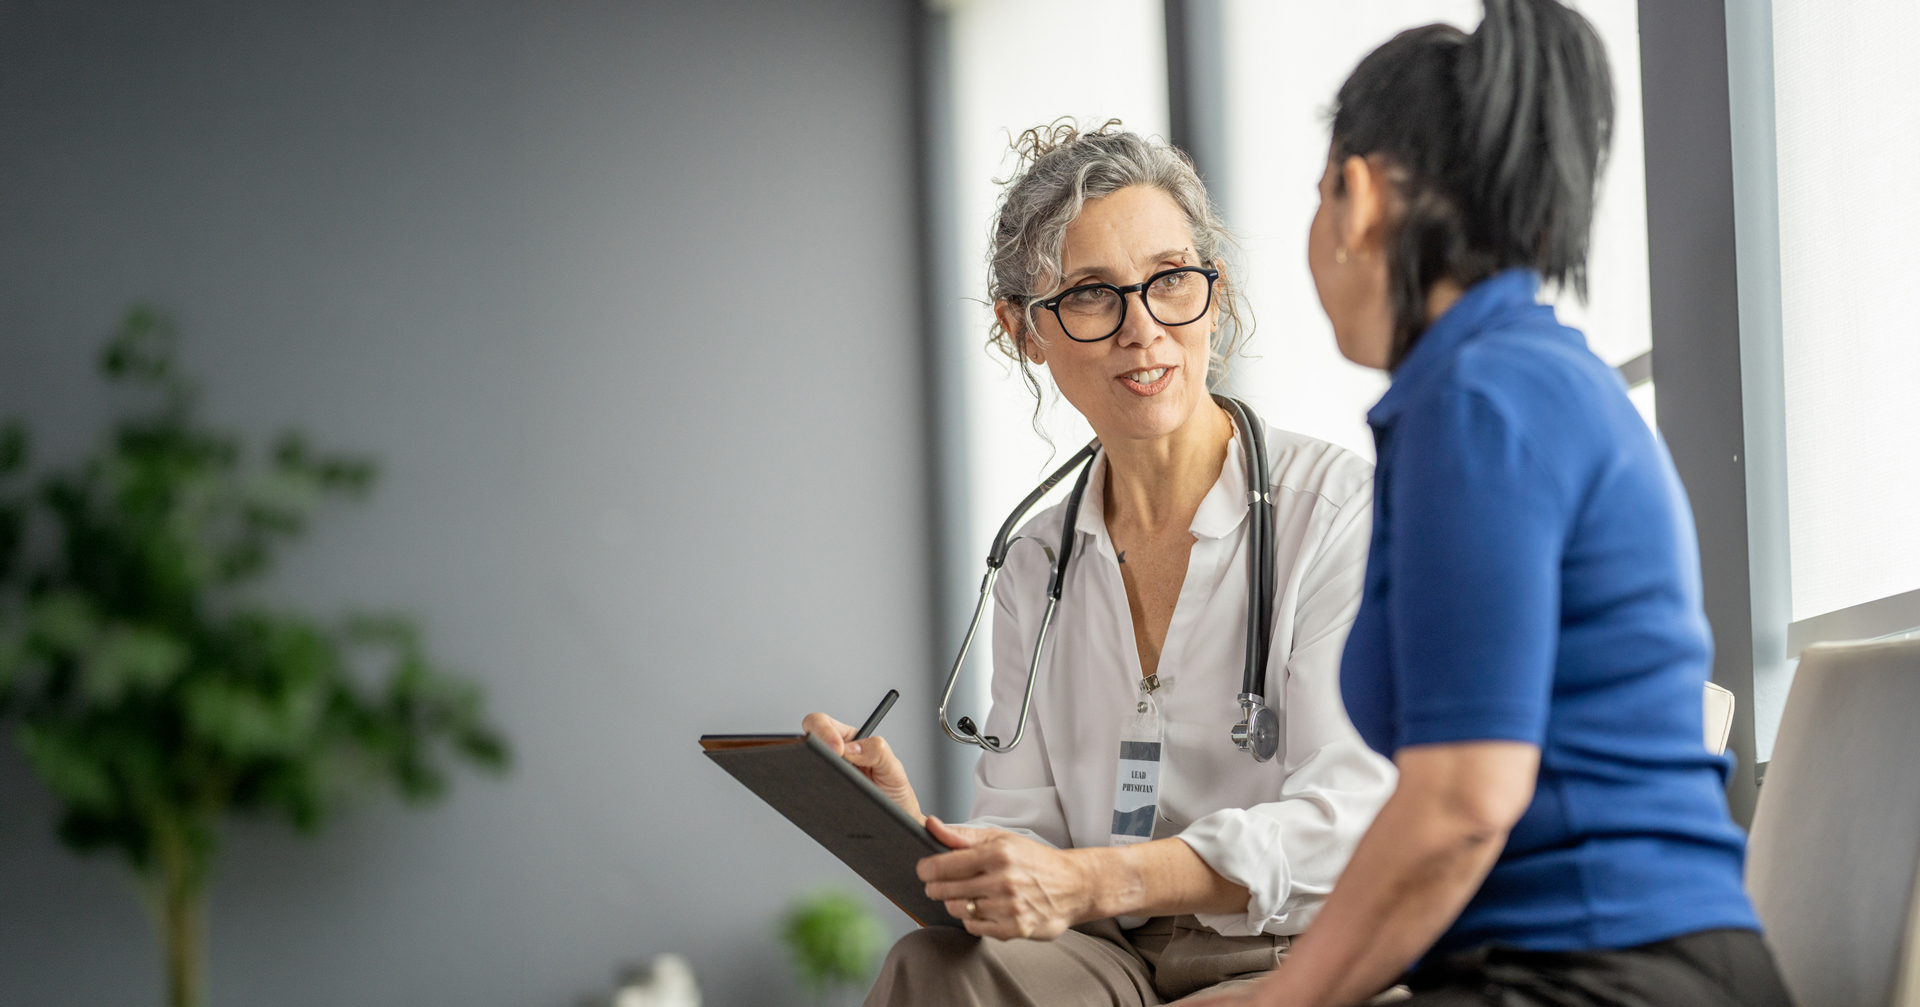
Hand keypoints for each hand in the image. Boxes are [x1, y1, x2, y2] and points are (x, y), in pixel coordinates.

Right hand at [800, 711, 921, 822]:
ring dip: (815, 769)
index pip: (825, 723)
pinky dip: (815, 792)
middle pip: (809, 739)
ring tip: (837, 782)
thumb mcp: (894, 769)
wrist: (895, 824)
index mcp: (851, 741)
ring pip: (807, 765)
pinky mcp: (823, 795)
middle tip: (832, 759)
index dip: (824, 730)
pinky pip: (810, 791)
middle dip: (814, 745)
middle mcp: (836, 757)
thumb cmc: (896, 794)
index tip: (837, 748)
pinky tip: (831, 796)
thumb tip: (851, 748)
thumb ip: (879, 751)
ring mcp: (827, 776)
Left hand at [918, 817, 1101, 939]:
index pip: (943, 865)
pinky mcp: (1014, 929)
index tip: (924, 869)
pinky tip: (981, 909)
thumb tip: (931, 825)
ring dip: (954, 903)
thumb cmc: (1033, 860)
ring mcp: (1009, 907)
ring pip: (957, 910)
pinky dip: (972, 919)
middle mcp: (1003, 880)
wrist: (1074, 886)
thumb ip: (962, 835)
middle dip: (935, 887)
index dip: (926, 869)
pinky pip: (975, 927)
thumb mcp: (1001, 839)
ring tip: (964, 895)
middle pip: (945, 889)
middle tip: (939, 884)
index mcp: (998, 854)